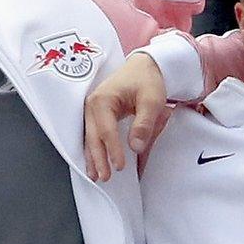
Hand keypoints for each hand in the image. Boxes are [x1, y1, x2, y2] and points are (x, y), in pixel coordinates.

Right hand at [83, 52, 169, 181]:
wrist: (145, 66)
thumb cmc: (148, 81)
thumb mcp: (152, 100)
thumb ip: (144, 124)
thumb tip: (136, 147)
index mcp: (103, 100)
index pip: (107, 131)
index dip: (113, 150)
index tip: (120, 166)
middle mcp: (92, 105)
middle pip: (93, 136)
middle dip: (98, 158)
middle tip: (105, 177)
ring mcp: (92, 109)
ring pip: (90, 137)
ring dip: (93, 157)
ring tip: (96, 176)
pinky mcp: (97, 114)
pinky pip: (94, 134)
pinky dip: (94, 149)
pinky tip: (95, 163)